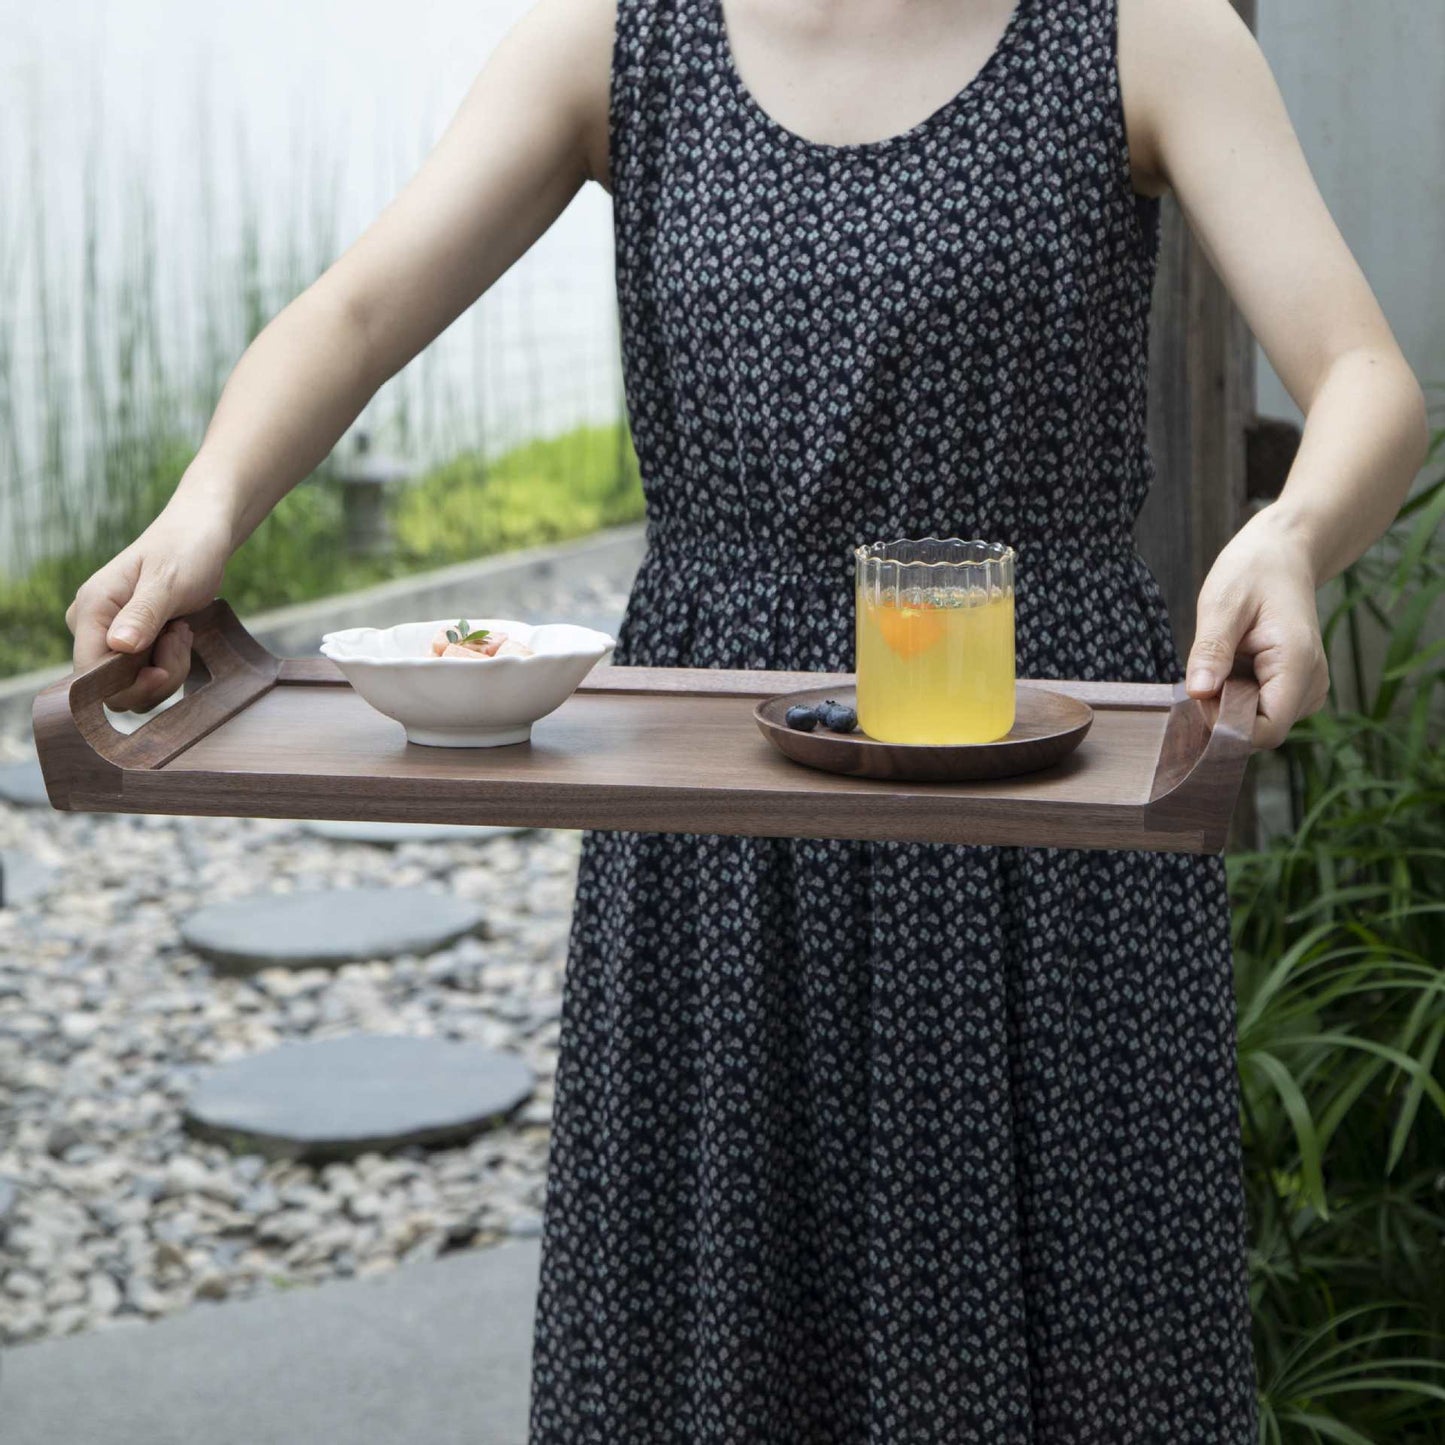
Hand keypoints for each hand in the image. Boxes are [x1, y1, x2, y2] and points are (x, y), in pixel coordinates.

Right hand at [65, 502, 231, 712]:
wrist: (200, 535)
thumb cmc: (185, 551)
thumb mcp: (167, 582)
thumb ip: (144, 614)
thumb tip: (119, 646)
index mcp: (90, 609)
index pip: (89, 672)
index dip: (126, 684)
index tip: (163, 670)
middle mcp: (92, 627)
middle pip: (113, 687)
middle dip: (156, 677)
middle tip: (180, 638)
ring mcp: (112, 637)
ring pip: (135, 685)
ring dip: (169, 668)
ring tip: (182, 630)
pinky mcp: (133, 644)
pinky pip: (148, 676)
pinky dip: (172, 664)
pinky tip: (181, 633)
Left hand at [1184, 513, 1330, 749]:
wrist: (1282, 555)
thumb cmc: (1252, 573)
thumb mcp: (1222, 605)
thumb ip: (1212, 650)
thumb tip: (1199, 693)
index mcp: (1297, 664)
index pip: (1265, 731)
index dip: (1226, 724)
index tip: (1204, 690)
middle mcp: (1311, 683)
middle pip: (1260, 730)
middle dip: (1225, 711)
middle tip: (1211, 665)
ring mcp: (1308, 689)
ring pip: (1259, 723)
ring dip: (1231, 703)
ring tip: (1227, 658)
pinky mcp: (1297, 689)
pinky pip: (1262, 710)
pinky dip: (1239, 696)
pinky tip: (1235, 665)